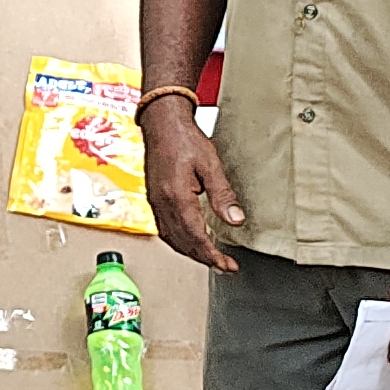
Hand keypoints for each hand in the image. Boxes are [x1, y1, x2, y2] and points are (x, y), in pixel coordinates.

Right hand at [138, 97, 246, 273]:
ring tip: (209, 259)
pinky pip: (164, 230)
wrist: (161, 123)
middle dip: (204, 259)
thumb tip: (235, 220)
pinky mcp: (153, 199)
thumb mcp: (210, 165)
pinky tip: (188, 242)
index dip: (213, 255)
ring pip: (172, 239)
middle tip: (224, 266)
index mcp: (177, 197)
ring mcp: (155, 203)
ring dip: (191, 253)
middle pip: (183, 243)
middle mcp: (162, 204)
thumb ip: (222, 195)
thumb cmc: (183, 138)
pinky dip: (178, 242)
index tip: (227, 265)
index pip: (196, 236)